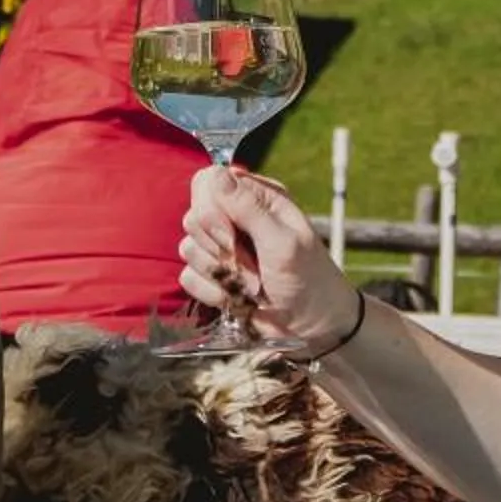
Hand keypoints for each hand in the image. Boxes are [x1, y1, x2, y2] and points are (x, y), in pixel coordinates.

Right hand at [181, 165, 355, 350]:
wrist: (311, 328)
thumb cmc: (309, 280)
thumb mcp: (284, 242)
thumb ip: (249, 208)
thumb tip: (217, 173)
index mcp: (258, 199)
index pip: (209, 181)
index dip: (211, 207)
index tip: (230, 234)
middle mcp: (237, 218)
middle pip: (194, 215)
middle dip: (219, 247)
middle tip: (251, 265)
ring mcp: (222, 248)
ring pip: (188, 248)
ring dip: (221, 273)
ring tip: (252, 285)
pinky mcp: (213, 276)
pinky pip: (189, 277)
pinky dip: (212, 292)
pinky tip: (237, 300)